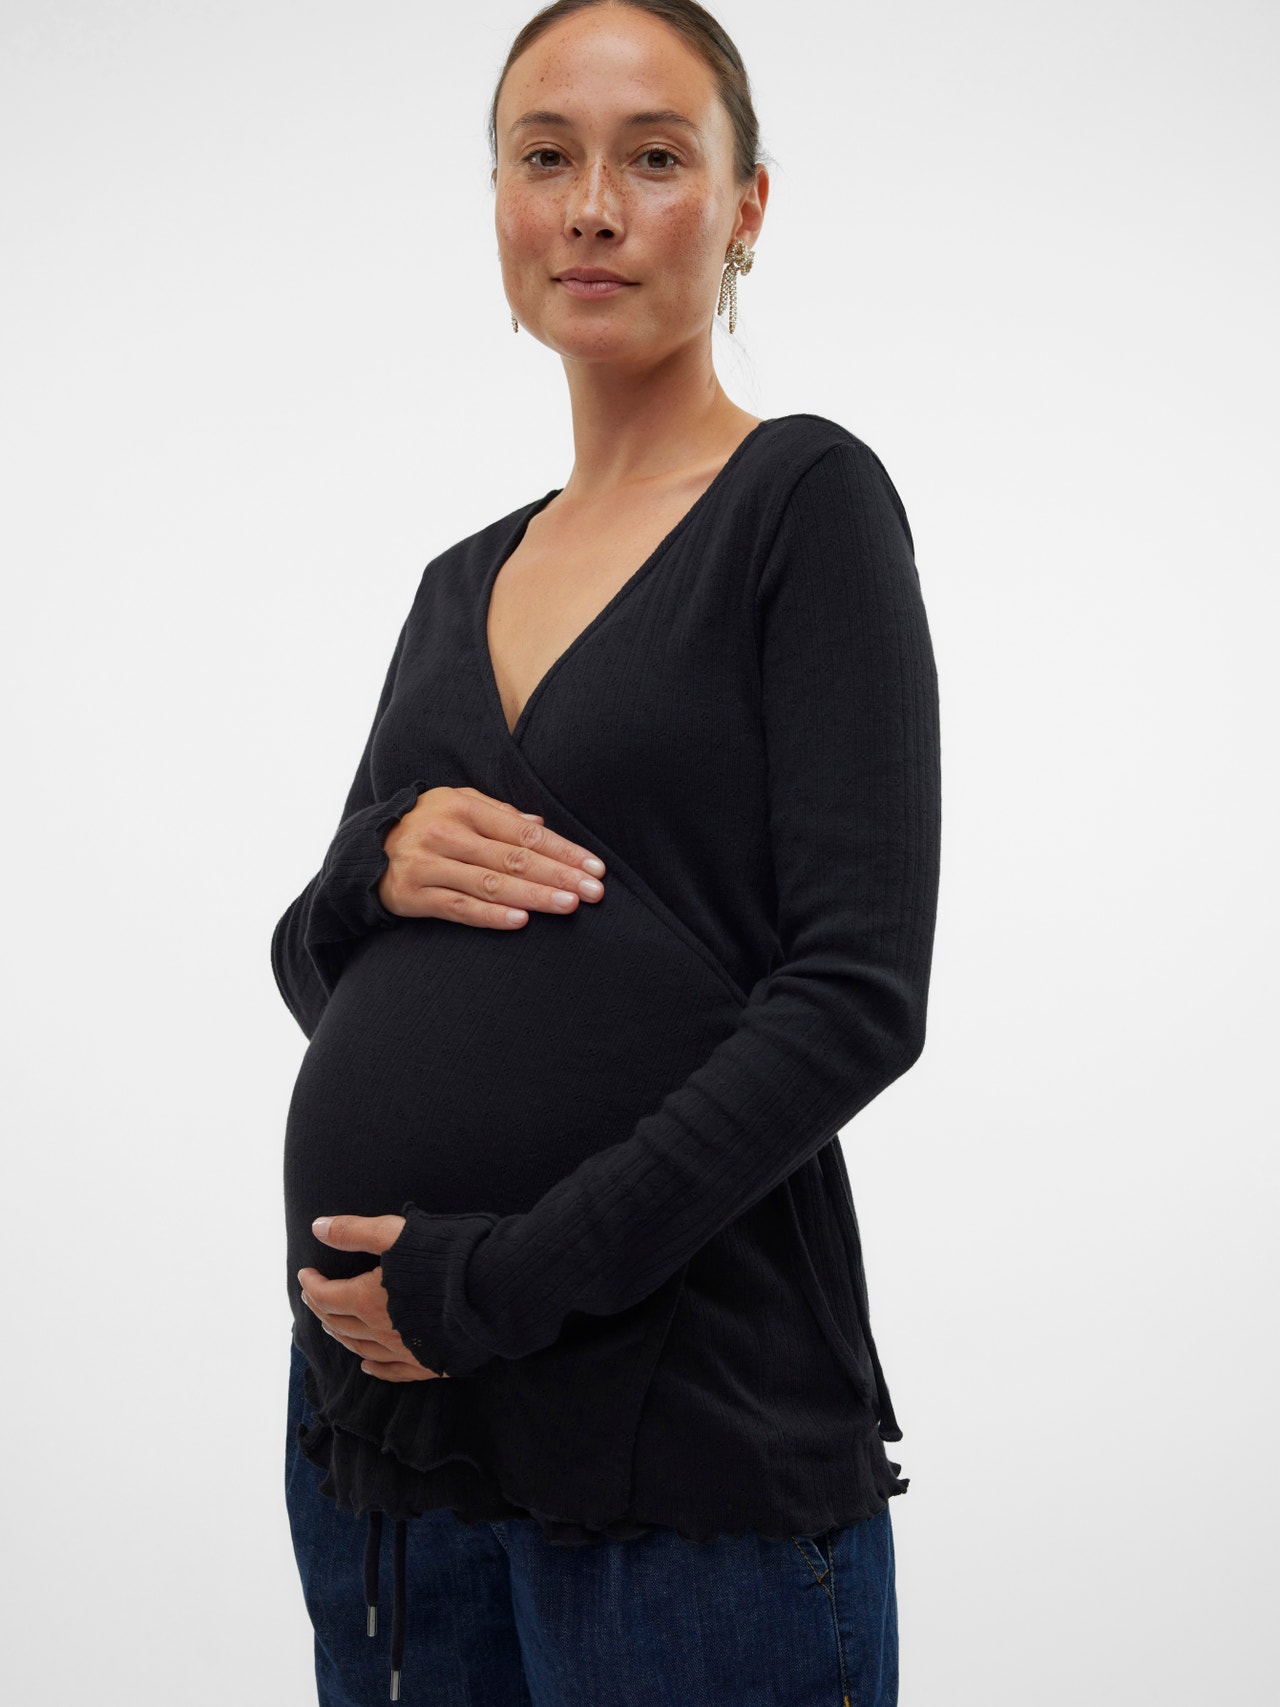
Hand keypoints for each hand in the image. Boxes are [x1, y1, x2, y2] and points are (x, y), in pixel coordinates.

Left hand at [297, 1213, 448, 1382]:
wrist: (492, 1291)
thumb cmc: (443, 1256)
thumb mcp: (394, 1232)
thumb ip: (353, 1231)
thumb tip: (316, 1227)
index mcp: (368, 1300)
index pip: (327, 1296)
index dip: (311, 1285)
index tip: (305, 1274)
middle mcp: (381, 1331)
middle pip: (340, 1324)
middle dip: (322, 1308)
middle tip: (313, 1296)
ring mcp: (405, 1351)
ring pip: (361, 1348)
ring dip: (342, 1336)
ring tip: (332, 1324)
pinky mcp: (429, 1363)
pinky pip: (393, 1372)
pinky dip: (375, 1369)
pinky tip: (368, 1367)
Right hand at [378, 786, 606, 926]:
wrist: (363, 852)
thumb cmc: (424, 826)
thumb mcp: (457, 806)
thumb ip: (498, 813)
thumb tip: (541, 823)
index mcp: (463, 806)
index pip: (524, 831)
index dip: (562, 850)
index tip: (593, 867)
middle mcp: (446, 833)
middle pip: (513, 857)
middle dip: (558, 875)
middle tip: (593, 891)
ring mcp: (428, 864)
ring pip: (490, 884)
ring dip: (534, 897)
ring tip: (568, 906)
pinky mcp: (414, 895)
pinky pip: (459, 908)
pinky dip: (491, 916)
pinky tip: (521, 921)